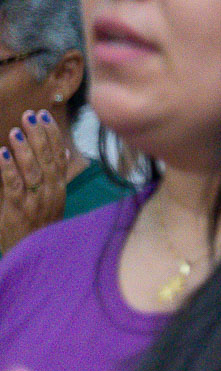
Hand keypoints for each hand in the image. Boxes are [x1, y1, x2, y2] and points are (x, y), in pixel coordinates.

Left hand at [0, 111, 69, 250]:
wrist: (33, 255)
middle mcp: (50, 192)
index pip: (58, 156)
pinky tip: (2, 154)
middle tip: (29, 116)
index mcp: (58, 188)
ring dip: (24, 149)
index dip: (52, 134)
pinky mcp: (17, 210)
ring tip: (16, 132)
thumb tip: (63, 151)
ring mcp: (35, 201)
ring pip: (32, 170)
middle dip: (38, 135)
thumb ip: (56, 175)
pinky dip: (8, 168)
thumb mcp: (53, 201)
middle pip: (46, 159)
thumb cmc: (40, 228)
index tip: (44, 116)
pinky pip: (13, 186)